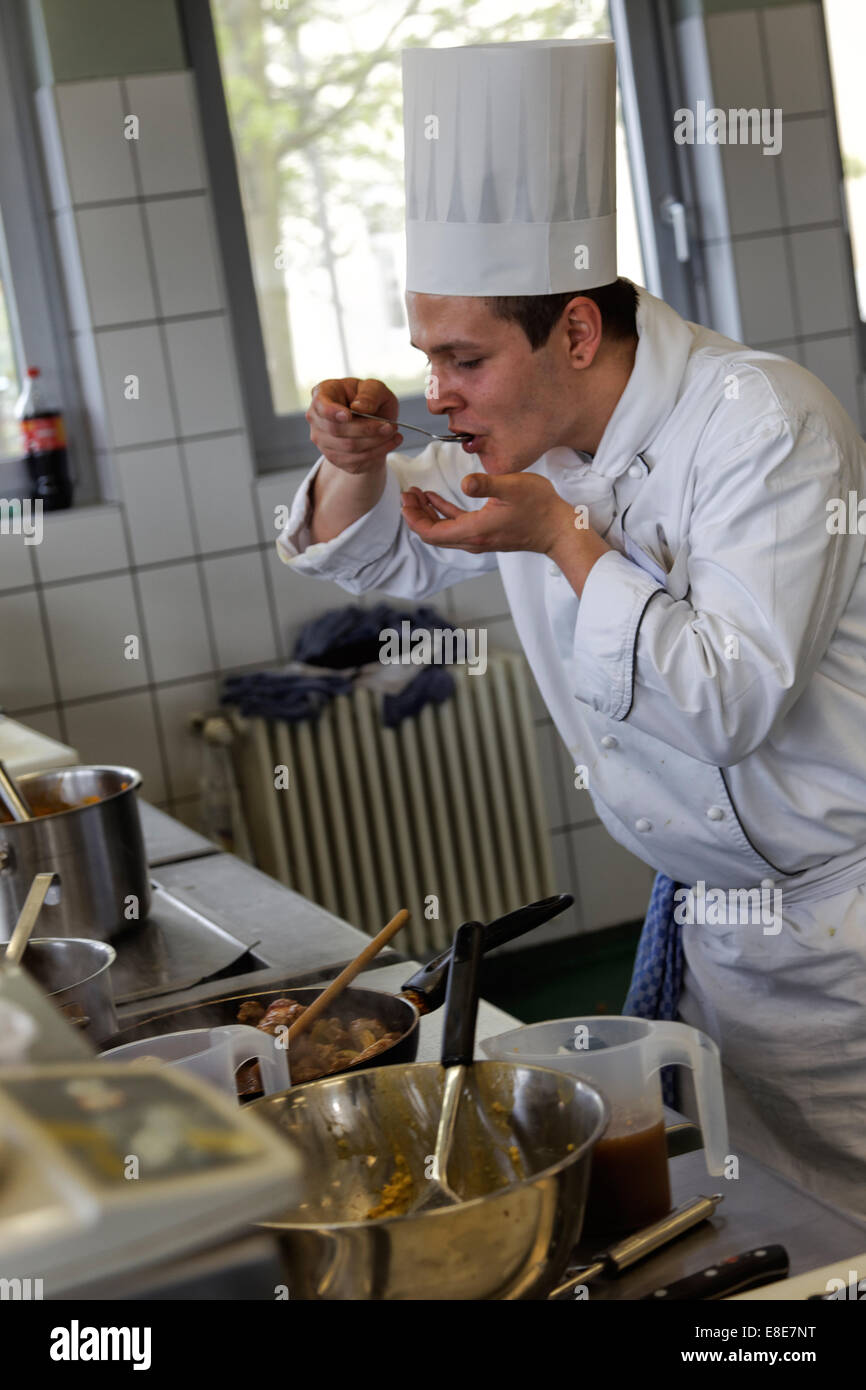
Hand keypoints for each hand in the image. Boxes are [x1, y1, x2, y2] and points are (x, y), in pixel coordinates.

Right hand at [306, 378, 402, 472]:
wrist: (374, 423)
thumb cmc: (370, 400)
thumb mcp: (375, 388)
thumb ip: (370, 393)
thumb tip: (359, 407)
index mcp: (323, 393)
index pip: (320, 405)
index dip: (332, 412)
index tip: (348, 415)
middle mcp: (317, 419)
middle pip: (336, 430)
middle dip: (367, 429)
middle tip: (390, 426)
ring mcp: (323, 441)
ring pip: (348, 447)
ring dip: (375, 442)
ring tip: (392, 433)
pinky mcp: (335, 459)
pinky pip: (355, 461)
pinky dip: (377, 453)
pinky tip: (389, 443)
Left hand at [400, 470, 575, 554]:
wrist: (559, 529)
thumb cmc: (540, 508)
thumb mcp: (513, 487)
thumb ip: (486, 484)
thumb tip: (465, 482)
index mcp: (474, 531)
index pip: (431, 533)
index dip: (414, 518)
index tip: (405, 500)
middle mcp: (473, 540)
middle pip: (433, 534)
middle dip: (416, 515)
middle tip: (406, 494)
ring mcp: (480, 538)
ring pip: (443, 531)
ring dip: (428, 514)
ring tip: (416, 494)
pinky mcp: (487, 533)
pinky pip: (457, 526)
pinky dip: (443, 513)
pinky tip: (436, 499)